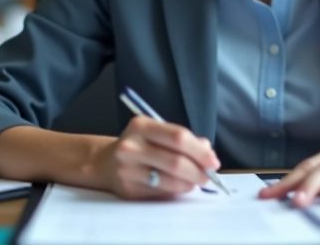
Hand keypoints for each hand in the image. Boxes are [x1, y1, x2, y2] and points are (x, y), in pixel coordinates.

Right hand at [94, 116, 219, 199]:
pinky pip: (161, 193)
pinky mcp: (129, 190)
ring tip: (195, 181)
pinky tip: (178, 186)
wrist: (105, 162)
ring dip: (189, 184)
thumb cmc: (141, 145)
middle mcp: (131, 147)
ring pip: (170, 181)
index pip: (178, 137)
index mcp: (141, 126)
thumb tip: (208, 153)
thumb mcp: (157, 133)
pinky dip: (176, 191)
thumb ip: (183, 140)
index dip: (200, 151)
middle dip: (198, 171)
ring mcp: (128, 170)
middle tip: (209, 176)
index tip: (213, 161)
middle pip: (175, 161)